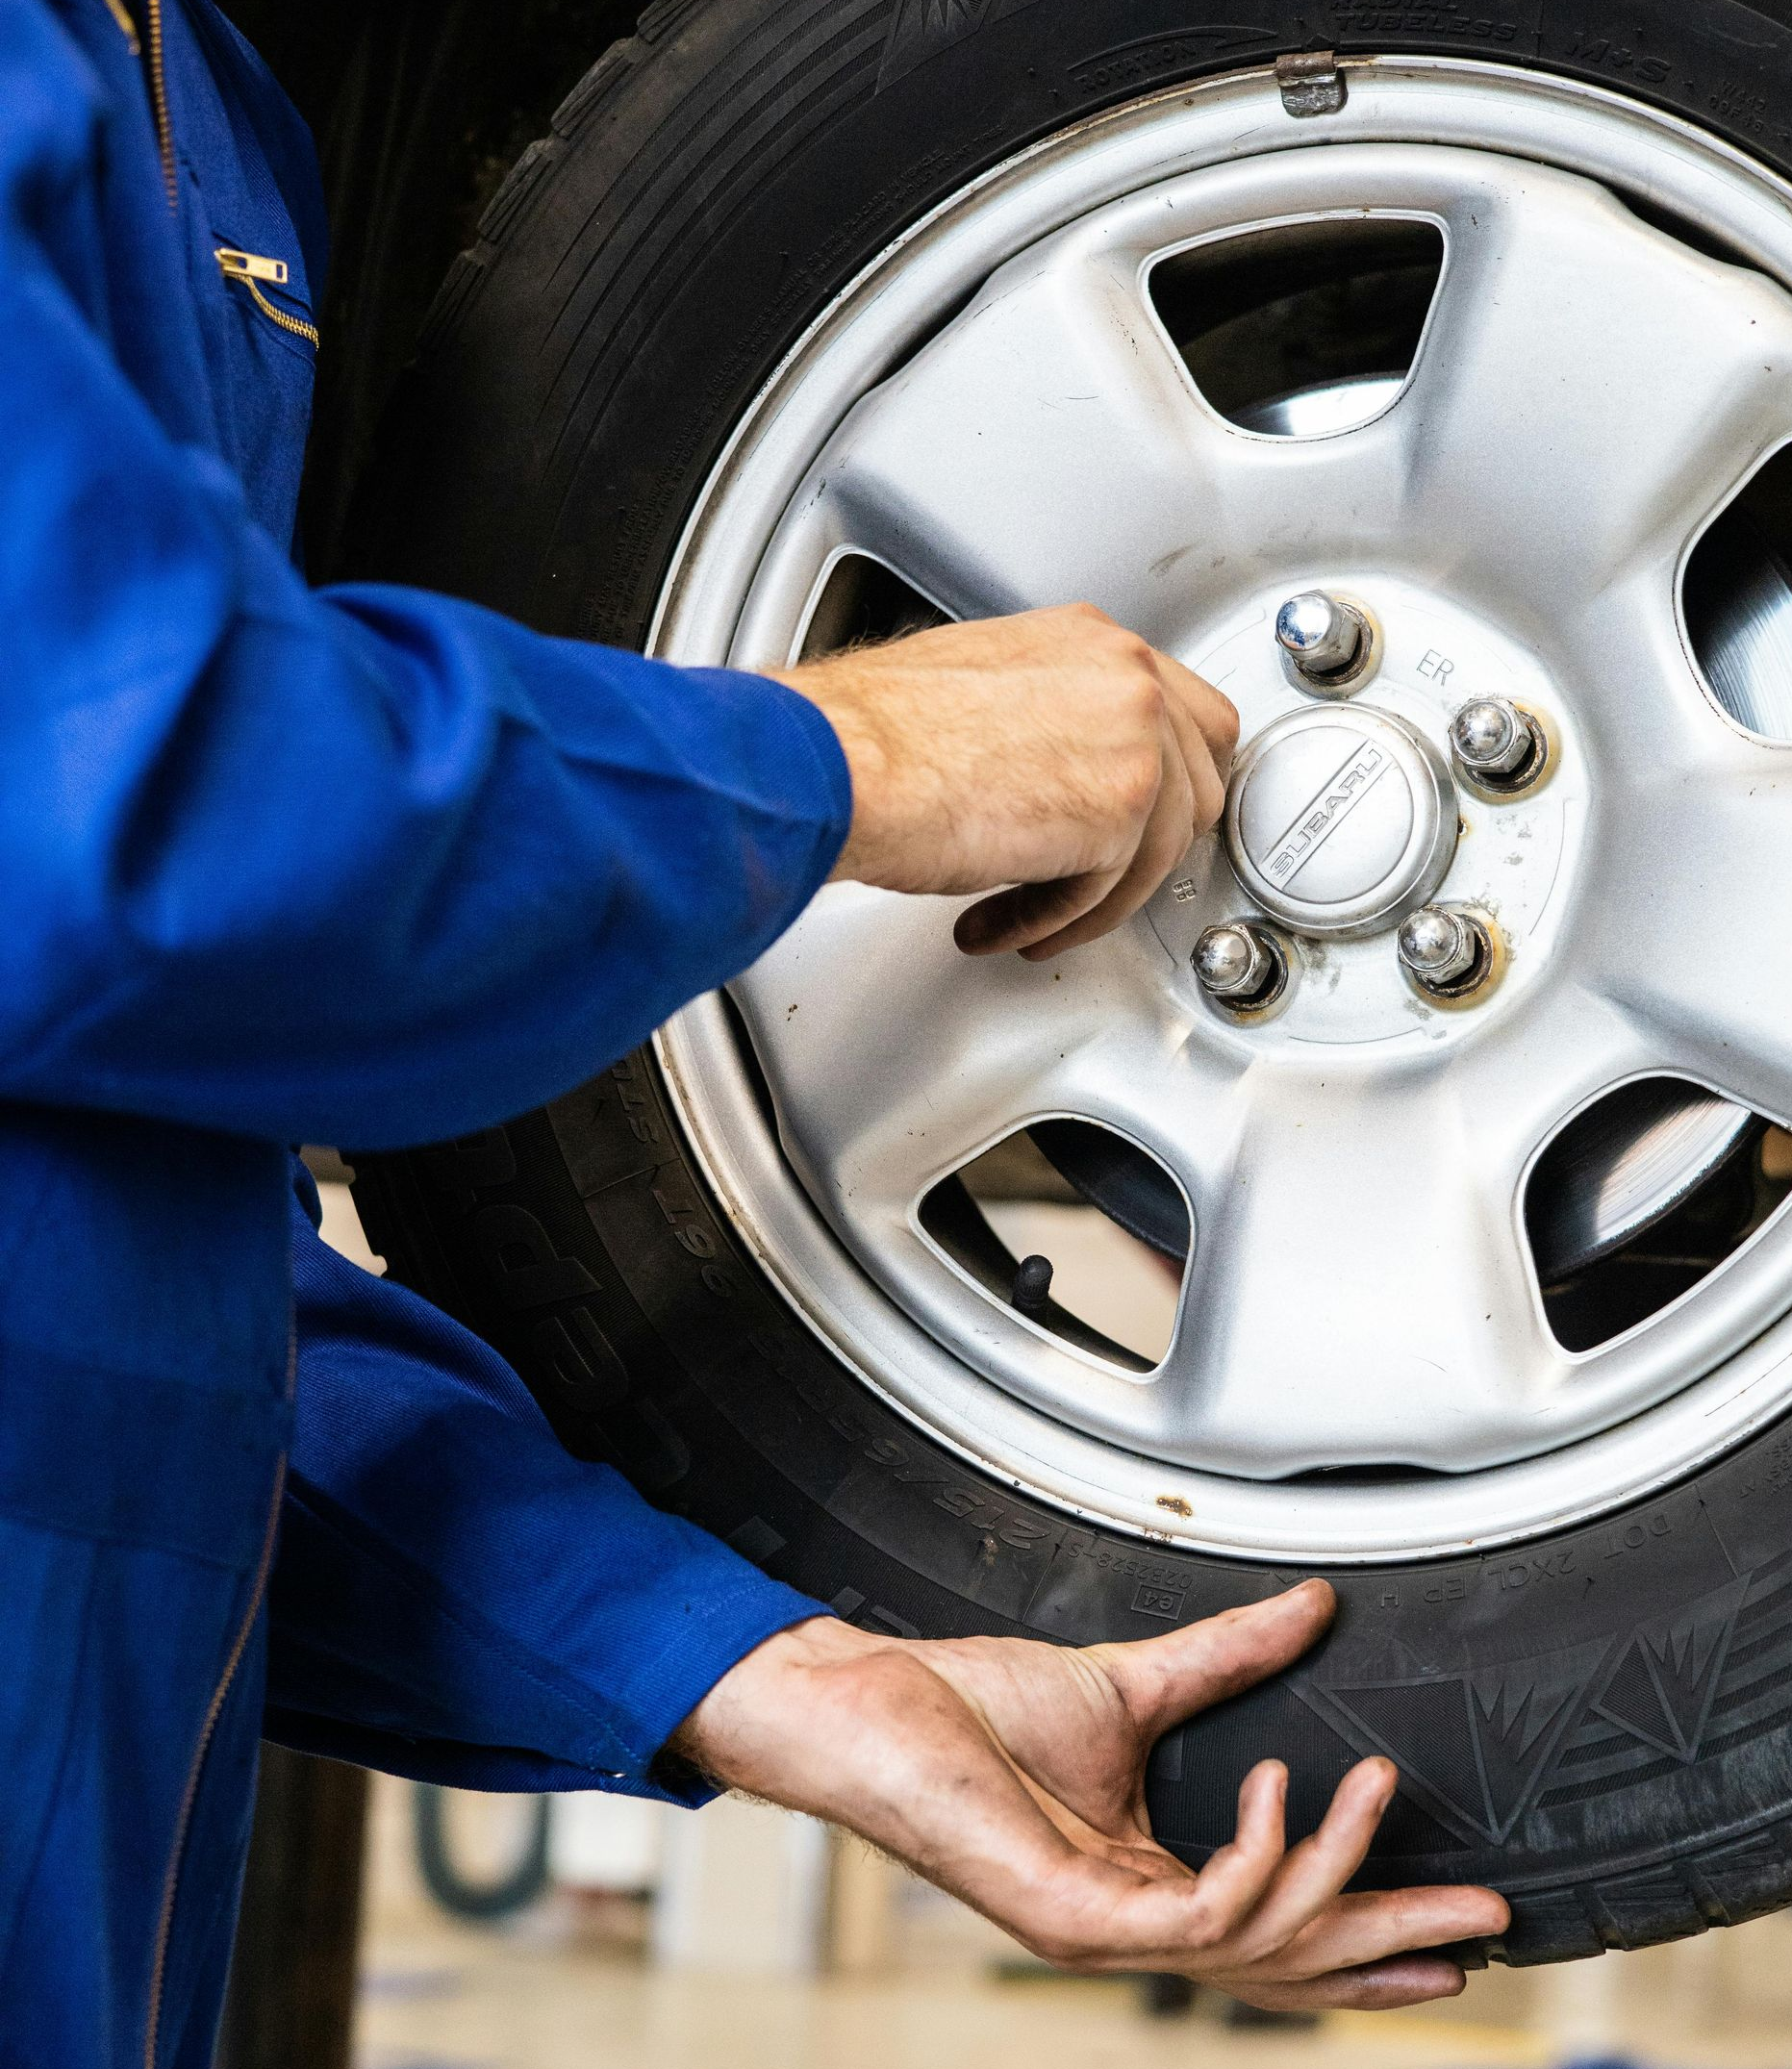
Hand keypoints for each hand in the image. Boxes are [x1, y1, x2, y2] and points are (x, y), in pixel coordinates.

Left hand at [672, 1579, 1506, 2010]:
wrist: (877, 1705)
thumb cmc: (973, 1706)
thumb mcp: (1131, 1684)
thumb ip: (1226, 1658)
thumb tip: (1310, 1607)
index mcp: (1150, 1880)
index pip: (1282, 1928)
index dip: (1370, 1936)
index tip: (1457, 1931)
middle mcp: (1133, 1921)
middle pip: (1294, 1962)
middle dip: (1396, 1945)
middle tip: (1489, 1920)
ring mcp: (1102, 1929)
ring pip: (1257, 1940)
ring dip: (1335, 1869)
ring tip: (1378, 1788)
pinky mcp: (1072, 1914)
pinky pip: (1193, 1917)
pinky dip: (1252, 1861)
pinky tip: (1276, 1796)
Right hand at [770, 604, 1237, 958]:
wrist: (841, 763)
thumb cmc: (874, 735)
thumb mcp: (981, 691)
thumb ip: (1047, 720)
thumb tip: (1059, 771)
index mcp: (1091, 640)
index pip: (1184, 709)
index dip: (1169, 776)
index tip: (1142, 815)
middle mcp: (1126, 677)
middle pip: (1201, 778)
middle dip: (1152, 841)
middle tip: (1103, 876)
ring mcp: (1136, 739)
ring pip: (1165, 846)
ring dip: (1097, 896)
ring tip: (1032, 914)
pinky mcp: (1123, 810)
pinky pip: (1114, 889)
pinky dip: (1061, 919)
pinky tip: (1011, 921)